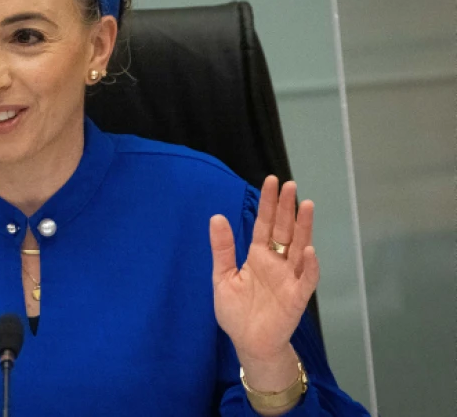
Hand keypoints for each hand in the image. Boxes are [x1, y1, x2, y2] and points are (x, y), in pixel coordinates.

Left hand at [209, 176, 319, 361]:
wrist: (248, 343)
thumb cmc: (237, 312)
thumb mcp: (223, 277)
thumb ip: (222, 249)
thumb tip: (216, 217)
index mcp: (258, 256)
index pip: (264, 224)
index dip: (268, 204)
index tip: (271, 181)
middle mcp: (277, 262)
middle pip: (284, 230)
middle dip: (287, 208)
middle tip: (289, 184)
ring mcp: (289, 278)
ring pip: (300, 248)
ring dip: (304, 228)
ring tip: (306, 205)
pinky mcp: (297, 297)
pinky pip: (306, 279)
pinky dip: (309, 266)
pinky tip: (308, 251)